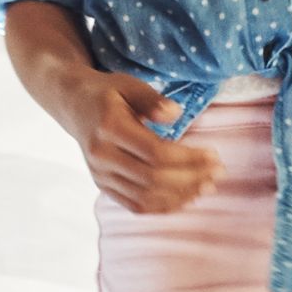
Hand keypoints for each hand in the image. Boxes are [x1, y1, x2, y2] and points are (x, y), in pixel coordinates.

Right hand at [69, 70, 218, 213]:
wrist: (74, 105)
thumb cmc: (107, 93)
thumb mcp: (128, 84)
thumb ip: (152, 99)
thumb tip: (176, 114)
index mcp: (109, 128)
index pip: (155, 153)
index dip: (189, 158)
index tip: (214, 156)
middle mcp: (101, 157)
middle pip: (153, 178)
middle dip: (190, 179)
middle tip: (217, 173)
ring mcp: (100, 175)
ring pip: (145, 197)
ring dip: (180, 196)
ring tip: (207, 188)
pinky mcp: (103, 186)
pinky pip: (135, 205)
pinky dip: (163, 206)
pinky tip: (185, 198)